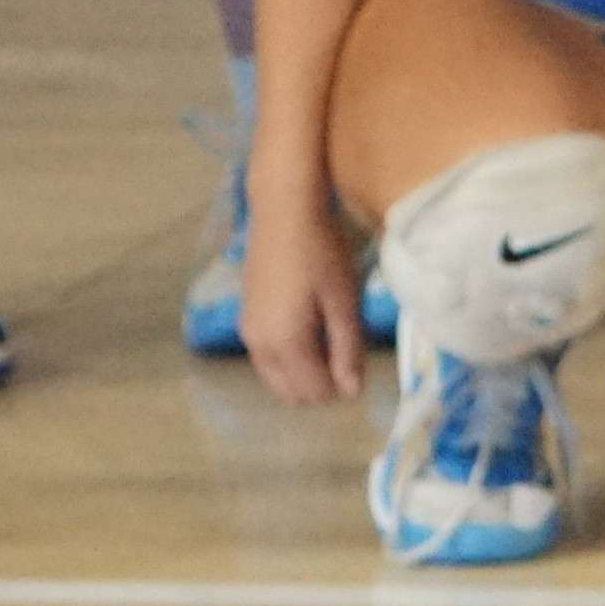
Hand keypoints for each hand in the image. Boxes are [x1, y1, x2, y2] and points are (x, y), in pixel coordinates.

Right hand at [237, 175, 372, 404]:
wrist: (283, 212)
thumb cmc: (321, 251)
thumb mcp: (343, 300)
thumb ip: (347, 349)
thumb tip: (351, 393)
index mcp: (284, 344)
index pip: (312, 392)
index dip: (340, 387)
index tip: (359, 363)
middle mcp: (258, 346)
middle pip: (289, 392)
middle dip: (319, 385)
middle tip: (346, 355)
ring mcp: (247, 332)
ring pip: (274, 376)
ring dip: (302, 373)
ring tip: (330, 341)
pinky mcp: (245, 316)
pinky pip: (265, 356)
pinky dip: (287, 358)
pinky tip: (308, 329)